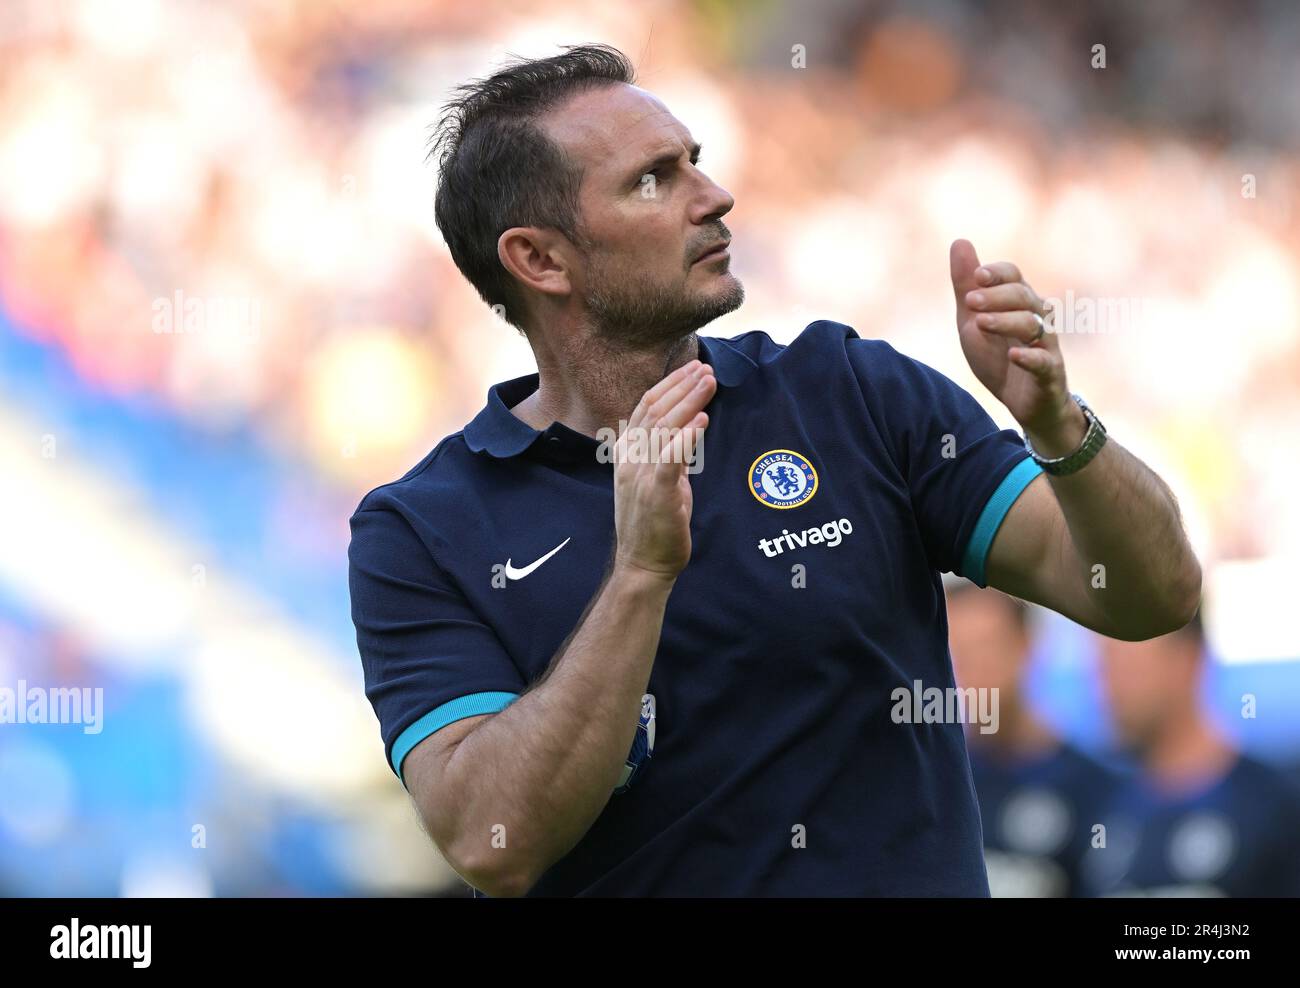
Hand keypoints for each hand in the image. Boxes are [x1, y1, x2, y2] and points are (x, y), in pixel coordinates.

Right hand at [612, 358, 714, 579]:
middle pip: (656, 412)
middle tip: (706, 368)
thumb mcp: (659, 478)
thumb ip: (669, 451)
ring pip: (663, 429)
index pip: (646, 407)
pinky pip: (670, 460)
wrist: (643, 564)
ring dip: (688, 402)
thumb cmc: (654, 522)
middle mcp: (630, 460)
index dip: (669, 385)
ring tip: (708, 382)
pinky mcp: (656, 494)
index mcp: (628, 453)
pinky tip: (703, 421)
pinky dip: (686, 438)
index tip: (692, 368)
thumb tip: (690, 425)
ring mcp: (640, 476)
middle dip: (683, 386)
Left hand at [949, 239, 1084, 454]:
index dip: (996, 274)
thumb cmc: (999, 356)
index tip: (976, 277)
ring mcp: (1046, 345)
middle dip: (996, 296)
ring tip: (980, 323)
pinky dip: (1030, 357)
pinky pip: (1045, 361)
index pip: (1014, 276)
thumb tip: (960, 241)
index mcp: (1019, 303)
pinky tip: (1014, 354)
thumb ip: (966, 286)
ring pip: (1034, 324)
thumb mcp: (974, 320)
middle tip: (970, 301)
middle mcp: (1037, 318)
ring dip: (1005, 321)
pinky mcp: (1050, 373)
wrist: (1021, 402)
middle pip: (1024, 296)